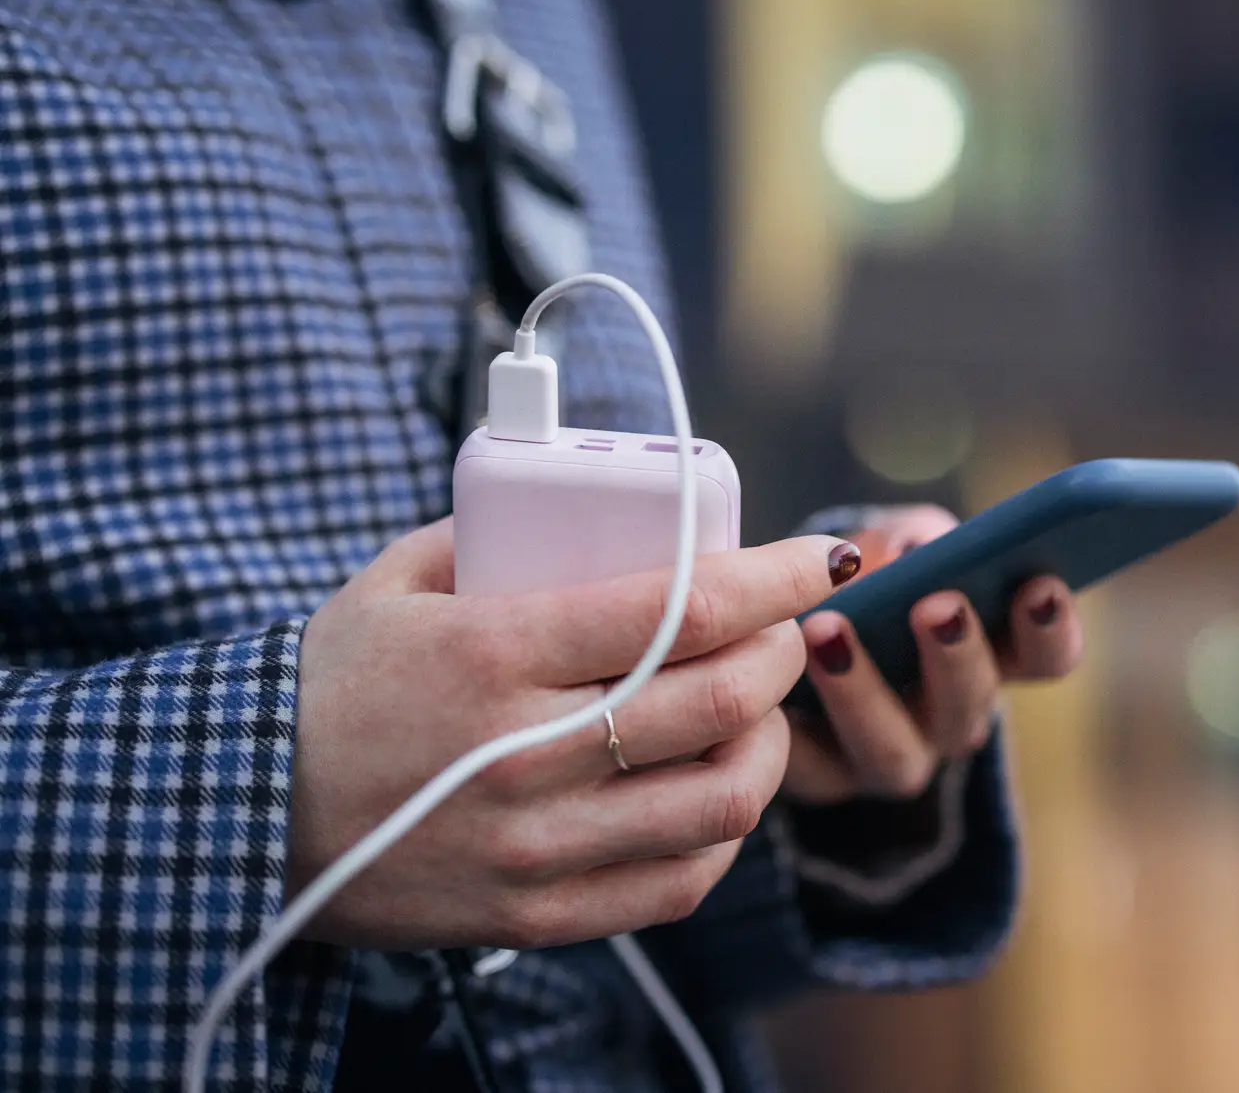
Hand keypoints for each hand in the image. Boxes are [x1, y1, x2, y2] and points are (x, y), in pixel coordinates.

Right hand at [286, 520, 861, 949]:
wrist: (243, 819)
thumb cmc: (331, 685)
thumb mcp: (396, 582)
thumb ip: (497, 535)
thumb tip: (597, 504)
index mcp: (493, 652)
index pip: (676, 609)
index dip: (770, 577)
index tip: (817, 556)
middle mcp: (524, 752)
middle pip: (719, 701)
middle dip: (784, 650)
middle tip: (787, 626)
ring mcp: (536, 842)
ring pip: (721, 799)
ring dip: (772, 744)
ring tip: (762, 709)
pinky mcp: (539, 911)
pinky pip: (680, 881)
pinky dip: (726, 831)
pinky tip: (721, 787)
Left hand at [784, 505, 1082, 802]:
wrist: (789, 637)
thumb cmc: (864, 579)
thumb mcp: (893, 544)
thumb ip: (911, 535)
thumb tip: (913, 545)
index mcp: (991, 655)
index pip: (1048, 656)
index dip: (1051, 627)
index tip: (1039, 583)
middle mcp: (951, 717)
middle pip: (971, 704)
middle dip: (955, 654)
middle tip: (935, 604)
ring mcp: (890, 757)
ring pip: (894, 752)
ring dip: (863, 692)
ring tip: (826, 631)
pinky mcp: (820, 780)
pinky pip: (809, 771)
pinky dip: (789, 731)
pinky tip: (770, 689)